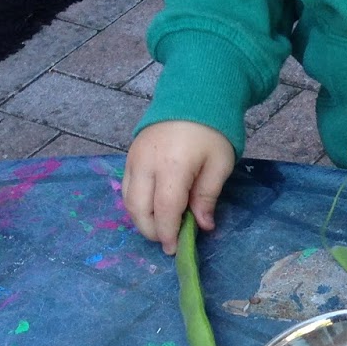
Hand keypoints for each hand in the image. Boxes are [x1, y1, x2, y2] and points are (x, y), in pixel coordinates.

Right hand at [123, 121, 234, 253]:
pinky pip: (127, 187)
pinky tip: (153, 210)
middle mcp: (146, 163)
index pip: (163, 209)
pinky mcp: (129, 155)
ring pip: (128, 200)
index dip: (167, 233)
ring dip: (142, 219)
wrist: (190, 96)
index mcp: (172, 166)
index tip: (174, 249)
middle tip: (168, 242)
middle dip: (151, 230)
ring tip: (161, 228)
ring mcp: (133, 158)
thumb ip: (207, 196)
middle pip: (139, 208)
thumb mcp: (219, 165)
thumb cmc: (211, 132)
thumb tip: (203, 226)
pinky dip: (136, 204)